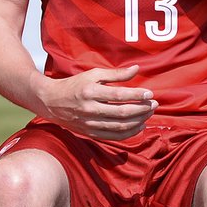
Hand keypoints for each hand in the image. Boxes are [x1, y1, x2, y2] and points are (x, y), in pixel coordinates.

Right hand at [37, 65, 155, 138]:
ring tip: (149, 113)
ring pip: (120, 126)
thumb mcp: (92, 74)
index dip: (136, 95)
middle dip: (141, 109)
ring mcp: (90, 123)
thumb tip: (136, 69)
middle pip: (122, 112)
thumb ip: (115, 74)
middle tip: (154, 104)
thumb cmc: (75, 85)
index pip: (118, 95)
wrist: (52, 102)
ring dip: (138, 121)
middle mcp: (90, 108)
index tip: (150, 93)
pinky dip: (129, 133)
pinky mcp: (91, 133)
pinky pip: (114, 136)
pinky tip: (139, 126)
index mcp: (90, 91)